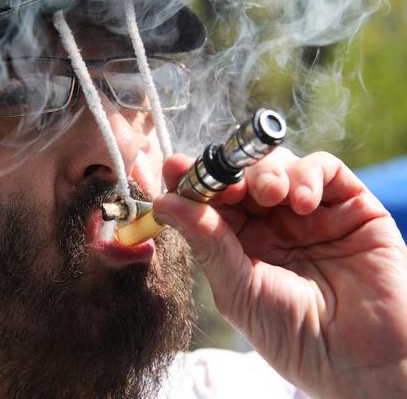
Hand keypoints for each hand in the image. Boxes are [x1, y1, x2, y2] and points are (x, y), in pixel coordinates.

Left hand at [154, 148, 406, 397]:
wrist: (363, 360)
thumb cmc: (295, 335)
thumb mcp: (239, 289)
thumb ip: (207, 242)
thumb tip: (162, 203)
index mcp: (239, 244)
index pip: (210, 201)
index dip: (192, 182)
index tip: (175, 169)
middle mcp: (272, 224)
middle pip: (241, 176)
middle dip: (228, 172)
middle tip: (224, 181)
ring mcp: (310, 212)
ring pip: (278, 165)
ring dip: (266, 170)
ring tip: (268, 193)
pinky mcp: (349, 205)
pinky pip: (324, 169)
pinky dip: (307, 174)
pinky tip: (302, 202)